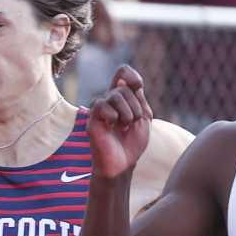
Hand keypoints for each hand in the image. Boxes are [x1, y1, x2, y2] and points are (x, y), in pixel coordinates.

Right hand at [87, 65, 154, 179]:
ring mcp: (100, 110)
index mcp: (123, 98)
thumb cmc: (133, 143)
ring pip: (115, 94)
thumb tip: (129, 83)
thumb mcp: (143, 117)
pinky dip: (113, 115)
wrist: (123, 163)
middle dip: (135, 105)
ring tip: (125, 126)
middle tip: (133, 122)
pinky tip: (112, 126)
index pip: (122, 72)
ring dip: (128, 112)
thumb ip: (138, 99)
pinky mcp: (92, 119)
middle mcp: (109, 101)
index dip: (131, 75)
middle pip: (124, 86)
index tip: (138, 87)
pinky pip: (101, 104)